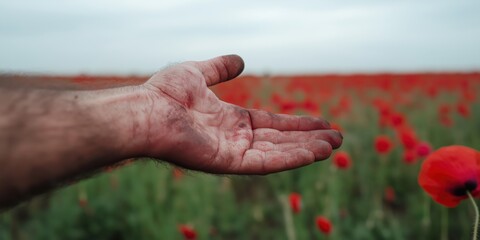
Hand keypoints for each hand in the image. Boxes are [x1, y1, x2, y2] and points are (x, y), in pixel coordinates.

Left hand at [139, 55, 341, 173]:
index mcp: (230, 121)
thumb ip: (219, 68)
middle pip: (280, 140)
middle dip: (308, 139)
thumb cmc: (166, 93)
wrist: (147, 109)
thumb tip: (239, 60)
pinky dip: (291, 158)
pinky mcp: (228, 162)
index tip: (321, 122)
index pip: (271, 124)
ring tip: (333, 145)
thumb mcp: (198, 73)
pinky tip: (314, 153)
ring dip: (306, 150)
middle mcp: (234, 139)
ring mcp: (233, 152)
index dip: (296, 124)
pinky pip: (266, 162)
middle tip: (337, 137)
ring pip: (278, 153)